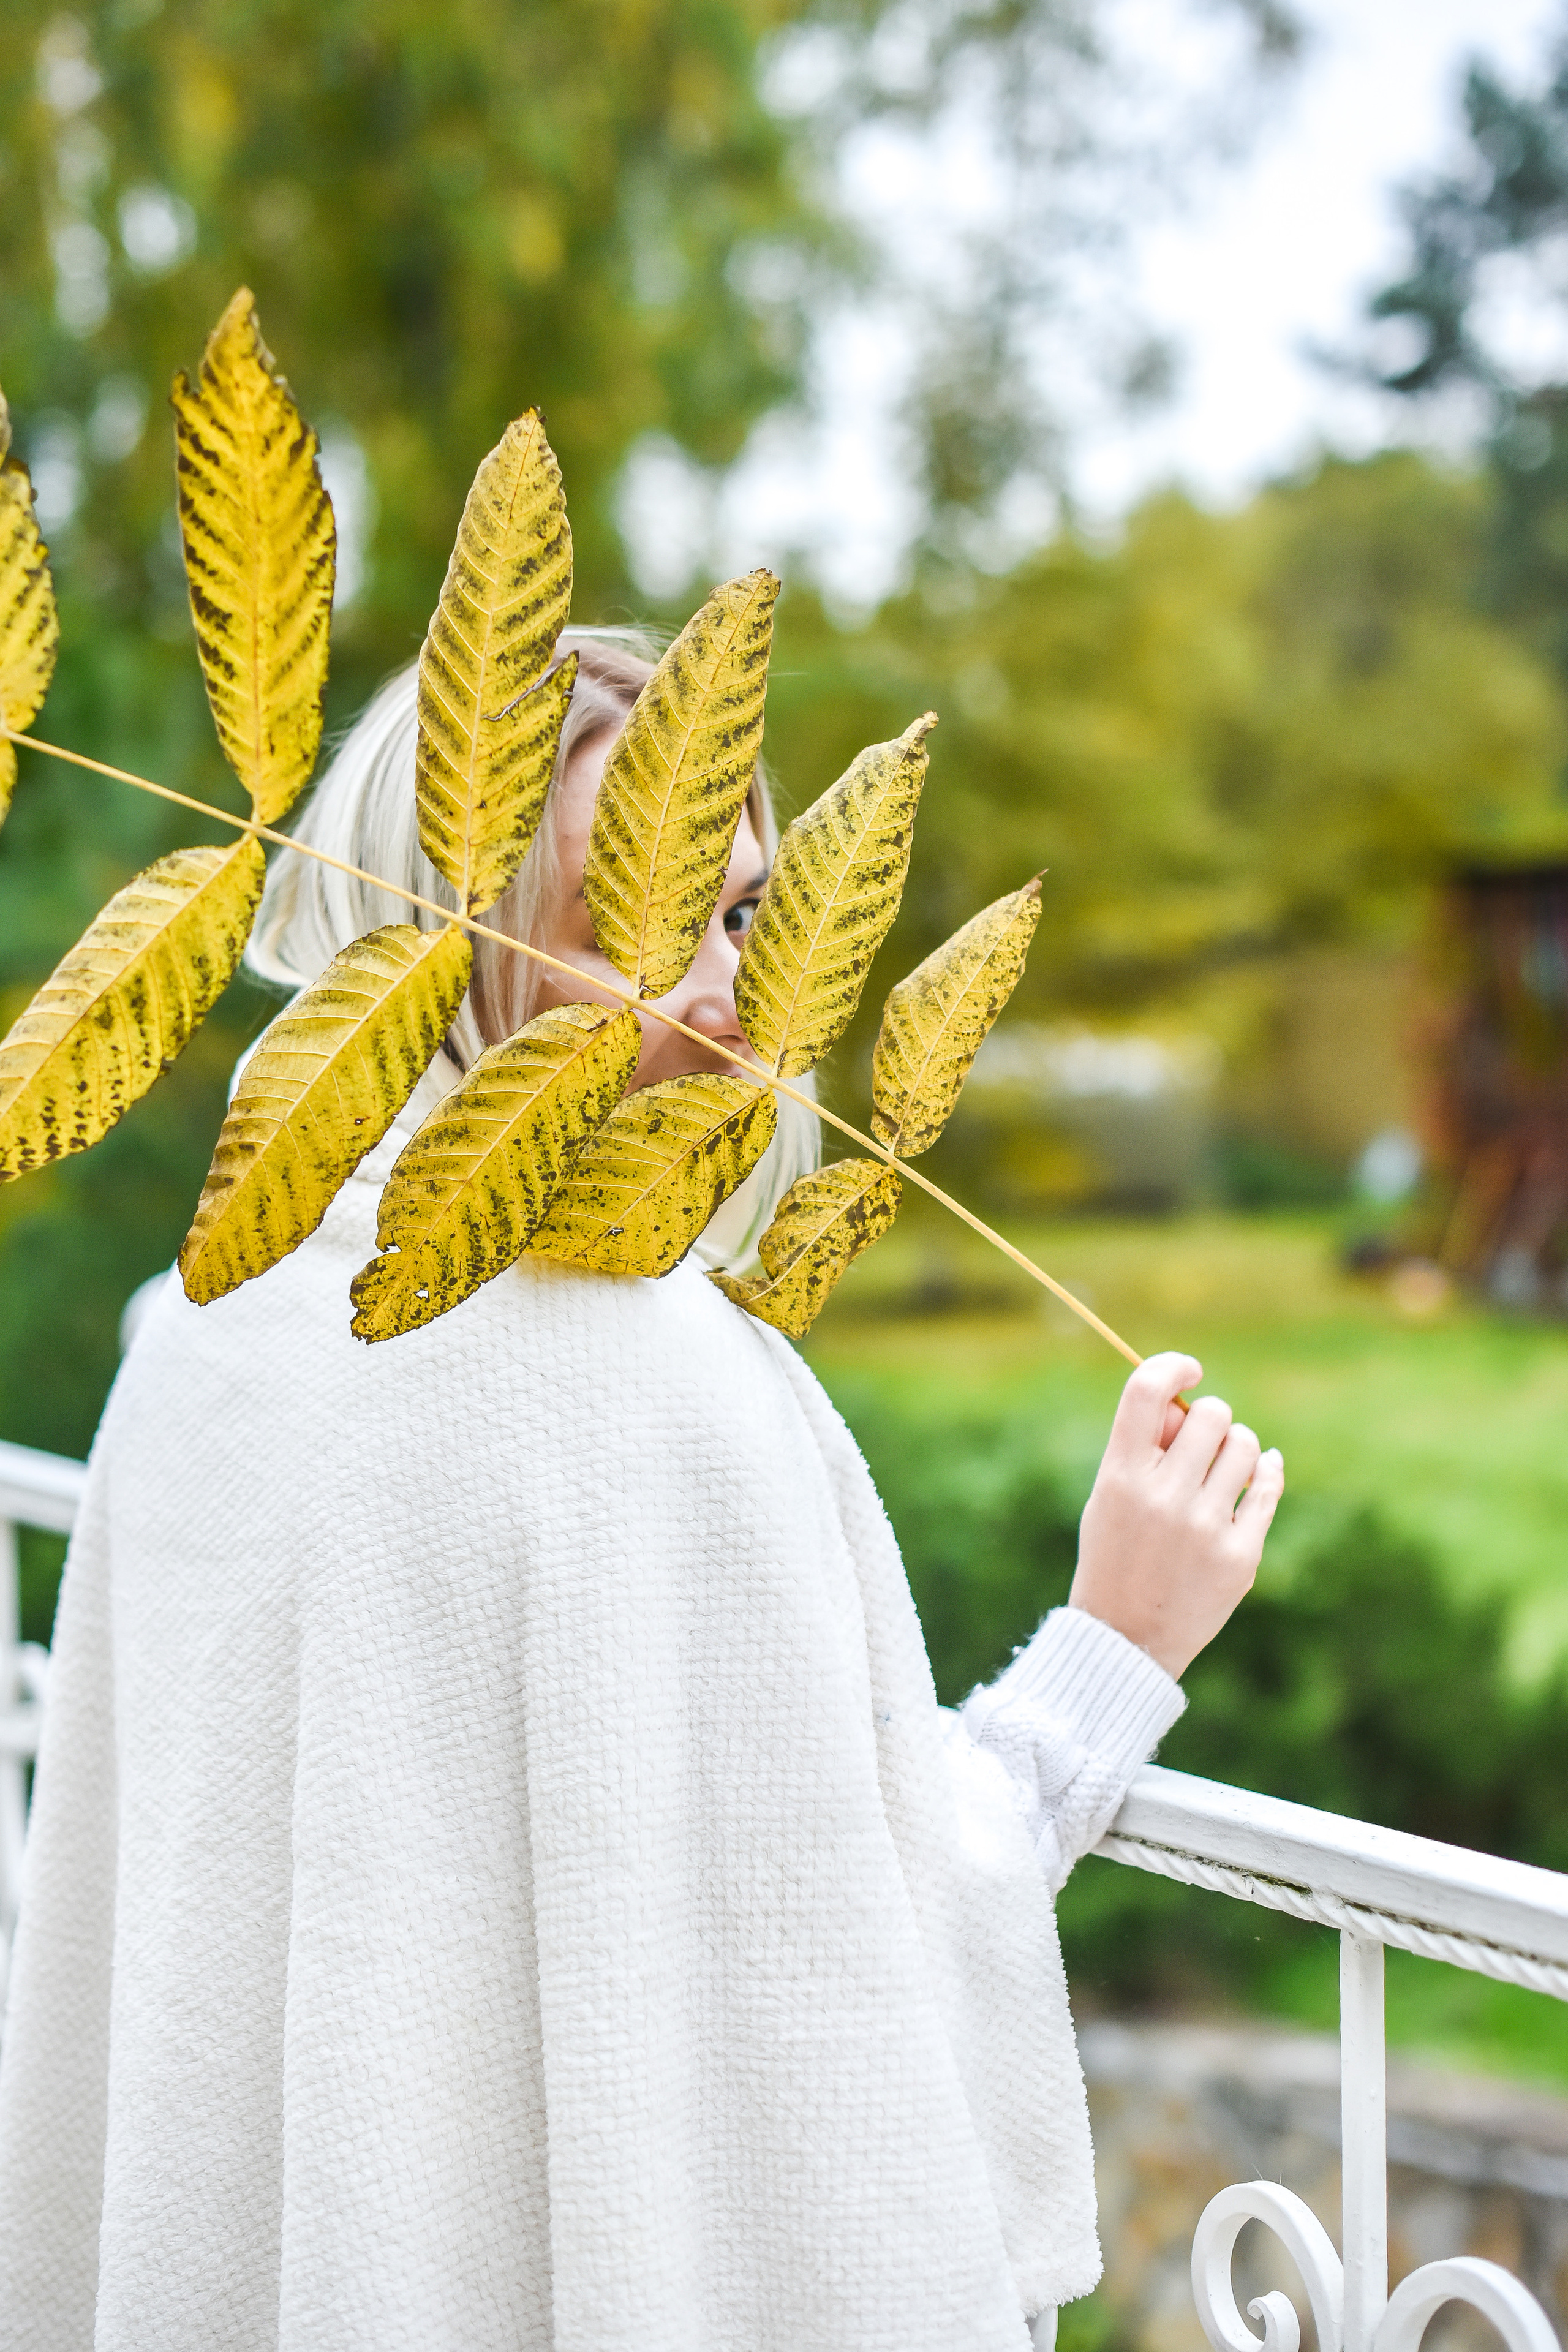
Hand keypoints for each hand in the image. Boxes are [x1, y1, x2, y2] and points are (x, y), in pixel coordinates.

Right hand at [1067, 1351, 1283, 1679]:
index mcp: (1120, 1476)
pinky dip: (1265, 1472)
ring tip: (1220, 1470)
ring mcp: (1204, 1527)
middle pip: (1210, 1414)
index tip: (1190, 1370)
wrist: (1126, 1638)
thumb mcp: (1110, 1496)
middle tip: (1202, 1443)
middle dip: (1210, 1419)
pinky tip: (1260, 1471)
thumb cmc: (1117, 1553)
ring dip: (1236, 1448)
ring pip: (1246, 1445)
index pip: (1147, 1389)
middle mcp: (1162, 1497)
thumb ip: (1144, 1448)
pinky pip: (1267, 1486)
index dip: (1173, 1365)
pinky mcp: (1239, 1554)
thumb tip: (1190, 1401)